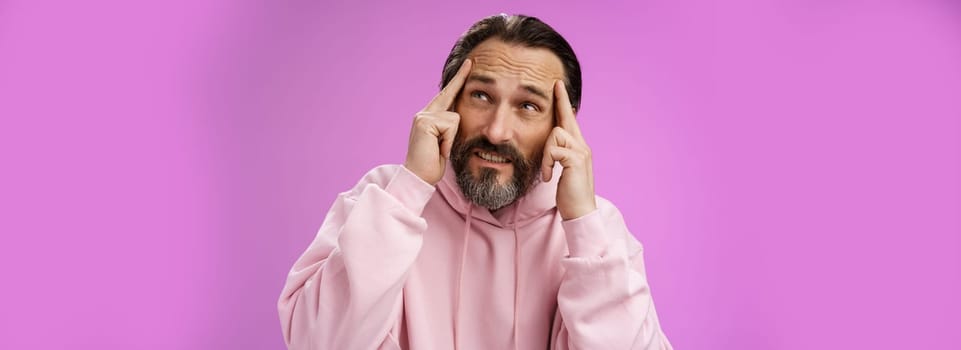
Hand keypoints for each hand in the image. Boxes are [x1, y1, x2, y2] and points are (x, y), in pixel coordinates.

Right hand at [404, 59, 471, 184]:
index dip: (458, 81)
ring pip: (454, 117)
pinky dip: (448, 141)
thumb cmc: (432, 164)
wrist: (419, 177)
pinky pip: (450, 125)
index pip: (447, 96)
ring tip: (440, 149)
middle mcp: (424, 113)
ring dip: (452, 138)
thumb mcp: (444, 142)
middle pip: (449, 93)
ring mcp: (423, 116)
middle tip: (472, 60)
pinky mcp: (425, 122)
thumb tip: (459, 116)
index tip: (468, 66)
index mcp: (429, 117)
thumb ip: (448, 127)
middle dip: (461, 77)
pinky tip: (438, 149)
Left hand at [541, 80, 596, 219]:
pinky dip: (547, 163)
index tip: (558, 87)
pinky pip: (554, 150)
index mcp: (577, 147)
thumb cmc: (569, 193)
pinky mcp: (576, 160)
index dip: (563, 103)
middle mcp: (582, 145)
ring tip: (547, 173)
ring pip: (555, 133)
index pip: (569, 121)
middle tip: (556, 83)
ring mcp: (581, 152)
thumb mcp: (562, 170)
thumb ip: (558, 155)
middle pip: (568, 117)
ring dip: (546, 154)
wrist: (580, 211)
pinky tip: (549, 177)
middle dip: (561, 100)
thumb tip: (549, 144)